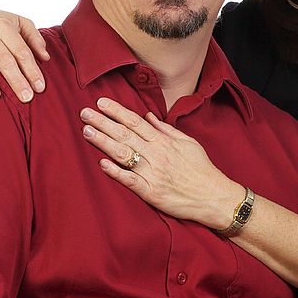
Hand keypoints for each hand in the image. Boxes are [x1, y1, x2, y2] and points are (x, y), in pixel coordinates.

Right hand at [0, 8, 48, 101]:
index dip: (32, 70)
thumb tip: (45, 58)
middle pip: (7, 59)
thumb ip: (34, 38)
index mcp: (7, 26)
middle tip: (27, 97)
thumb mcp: (18, 23)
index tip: (40, 86)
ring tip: (5, 97)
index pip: (22, 51)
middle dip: (19, 80)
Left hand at [80, 97, 244, 227]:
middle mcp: (156, 154)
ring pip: (124, 154)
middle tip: (84, 112)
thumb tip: (148, 116)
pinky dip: (116, 172)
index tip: (102, 102)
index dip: (117, 111)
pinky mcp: (151, 193)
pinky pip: (131, 181)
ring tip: (86, 131)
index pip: (136, 122)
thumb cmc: (201, 168)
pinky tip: (102, 164)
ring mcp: (153, 173)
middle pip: (125, 135)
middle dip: (103, 122)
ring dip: (103, 142)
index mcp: (164, 141)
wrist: (213, 195)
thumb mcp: (187, 142)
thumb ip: (166, 129)